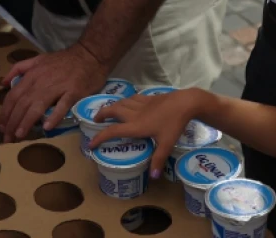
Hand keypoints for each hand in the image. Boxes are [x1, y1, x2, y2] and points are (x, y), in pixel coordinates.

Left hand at [0, 43, 107, 142]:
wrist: (90, 54)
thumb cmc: (63, 60)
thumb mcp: (38, 59)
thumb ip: (19, 68)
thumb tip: (3, 83)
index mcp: (32, 75)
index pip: (13, 96)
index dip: (5, 112)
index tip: (2, 126)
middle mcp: (42, 81)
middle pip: (22, 104)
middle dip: (12, 122)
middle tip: (8, 138)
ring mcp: (58, 87)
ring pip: (38, 106)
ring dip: (27, 121)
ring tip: (20, 135)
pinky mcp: (74, 91)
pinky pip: (62, 105)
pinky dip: (54, 116)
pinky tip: (48, 127)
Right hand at [88, 89, 210, 177]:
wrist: (185, 103)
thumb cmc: (174, 124)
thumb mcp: (167, 144)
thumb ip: (158, 160)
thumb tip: (152, 177)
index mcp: (136, 126)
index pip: (113, 131)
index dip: (100, 137)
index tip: (91, 144)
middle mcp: (135, 114)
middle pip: (113, 110)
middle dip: (102, 114)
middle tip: (96, 121)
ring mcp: (141, 104)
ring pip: (121, 102)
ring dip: (112, 106)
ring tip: (109, 112)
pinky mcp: (149, 98)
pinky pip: (132, 98)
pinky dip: (125, 101)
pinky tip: (128, 103)